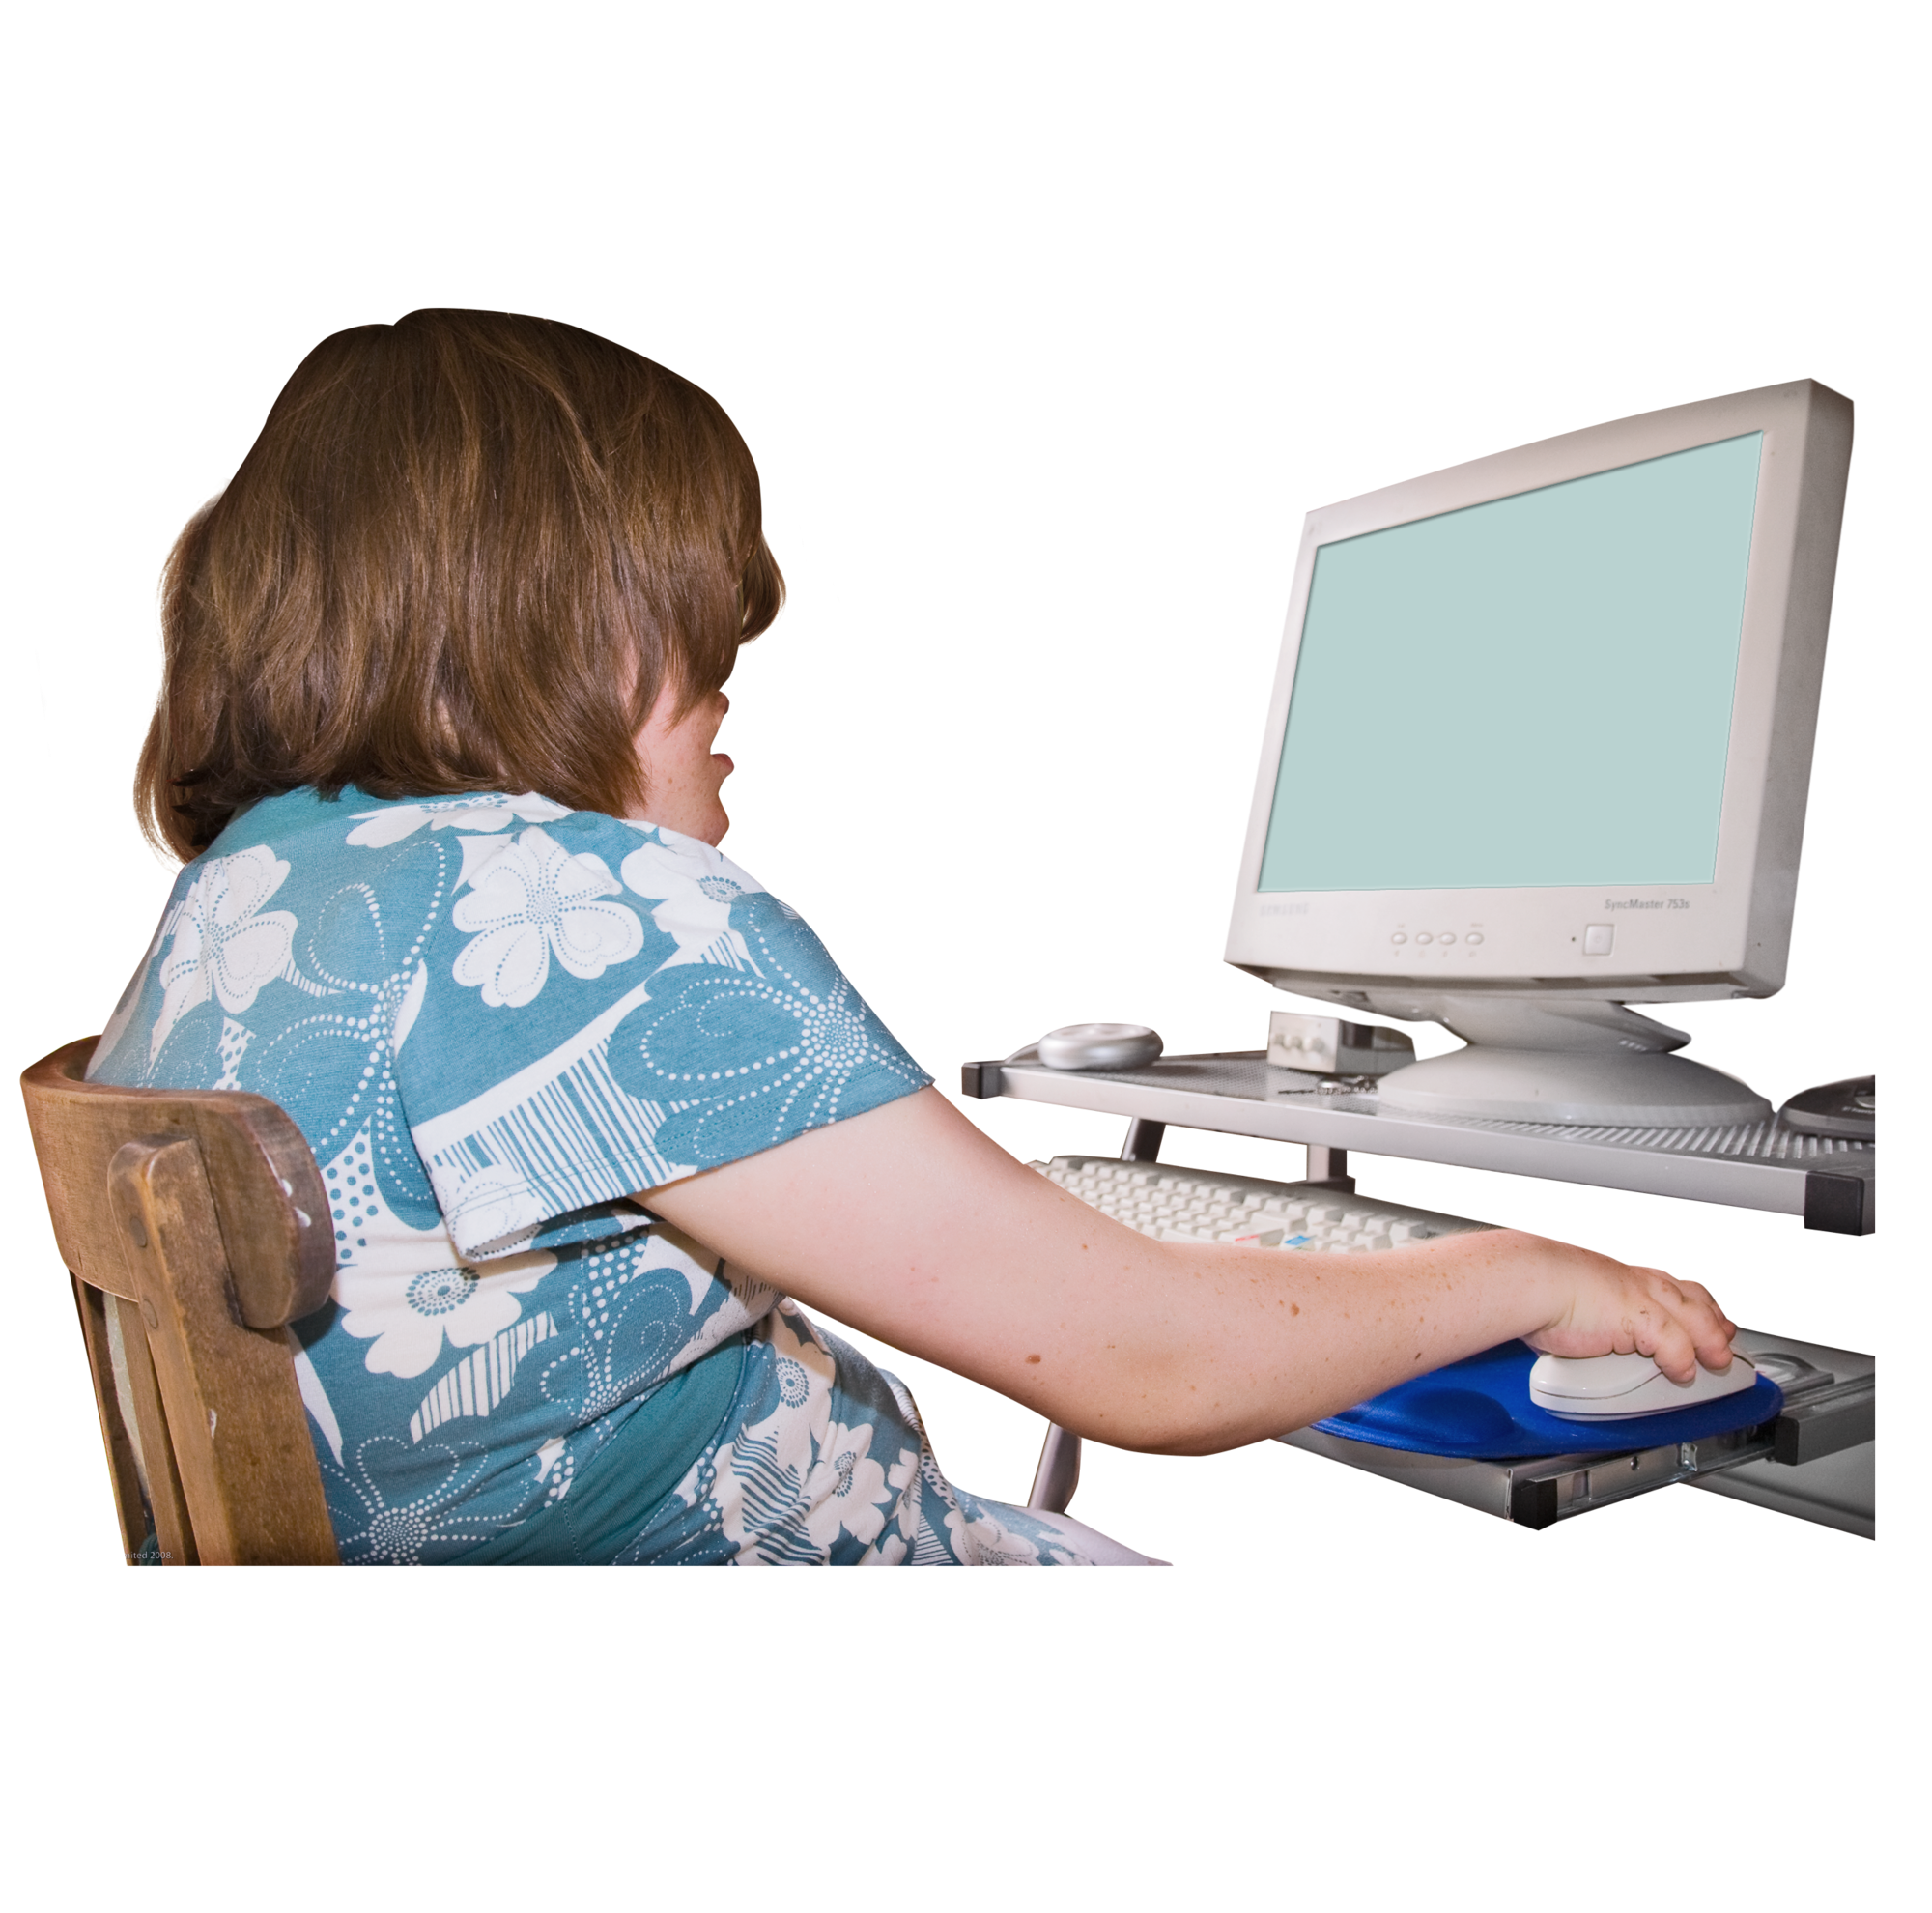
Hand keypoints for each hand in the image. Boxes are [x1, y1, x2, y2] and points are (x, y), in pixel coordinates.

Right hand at [1518, 1233, 1737, 1382]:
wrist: (1530, 1278)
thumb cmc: (1536, 1283)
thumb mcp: (1569, 1293)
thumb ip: (1584, 1311)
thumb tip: (1571, 1326)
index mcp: (1623, 1276)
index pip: (1671, 1285)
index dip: (1695, 1301)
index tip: (1705, 1312)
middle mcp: (1639, 1283)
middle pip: (1694, 1299)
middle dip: (1715, 1321)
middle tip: (1725, 1340)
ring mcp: (1643, 1299)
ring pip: (1696, 1319)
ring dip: (1710, 1342)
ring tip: (1718, 1362)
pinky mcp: (1642, 1320)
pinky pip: (1676, 1345)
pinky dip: (1682, 1361)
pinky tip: (1683, 1373)